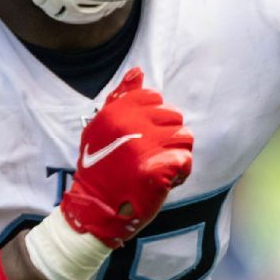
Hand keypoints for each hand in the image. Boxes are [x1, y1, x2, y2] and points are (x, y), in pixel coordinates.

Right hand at [60, 68, 192, 247]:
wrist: (94, 209)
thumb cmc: (100, 168)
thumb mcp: (101, 127)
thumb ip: (120, 98)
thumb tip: (138, 71)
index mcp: (117, 112)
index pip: (155, 99)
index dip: (155, 119)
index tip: (144, 137)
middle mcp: (130, 125)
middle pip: (174, 117)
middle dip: (168, 137)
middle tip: (152, 156)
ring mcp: (144, 148)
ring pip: (185, 138)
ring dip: (176, 154)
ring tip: (159, 168)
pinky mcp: (157, 171)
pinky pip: (185, 161)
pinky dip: (179, 174)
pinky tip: (164, 181)